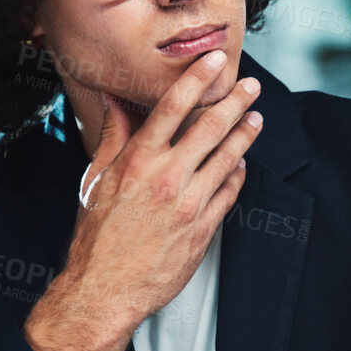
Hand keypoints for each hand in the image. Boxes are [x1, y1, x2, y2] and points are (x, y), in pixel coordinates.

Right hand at [24, 49, 261, 350]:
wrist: (104, 289)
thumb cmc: (95, 236)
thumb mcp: (95, 180)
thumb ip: (112, 137)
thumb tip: (113, 100)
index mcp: (137, 161)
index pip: (173, 107)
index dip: (197, 79)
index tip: (214, 60)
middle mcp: (167, 178)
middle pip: (210, 127)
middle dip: (235, 101)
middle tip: (250, 85)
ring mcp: (189, 204)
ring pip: (228, 157)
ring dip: (245, 134)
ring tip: (255, 118)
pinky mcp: (204, 229)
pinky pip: (229, 192)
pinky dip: (238, 173)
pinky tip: (242, 162)